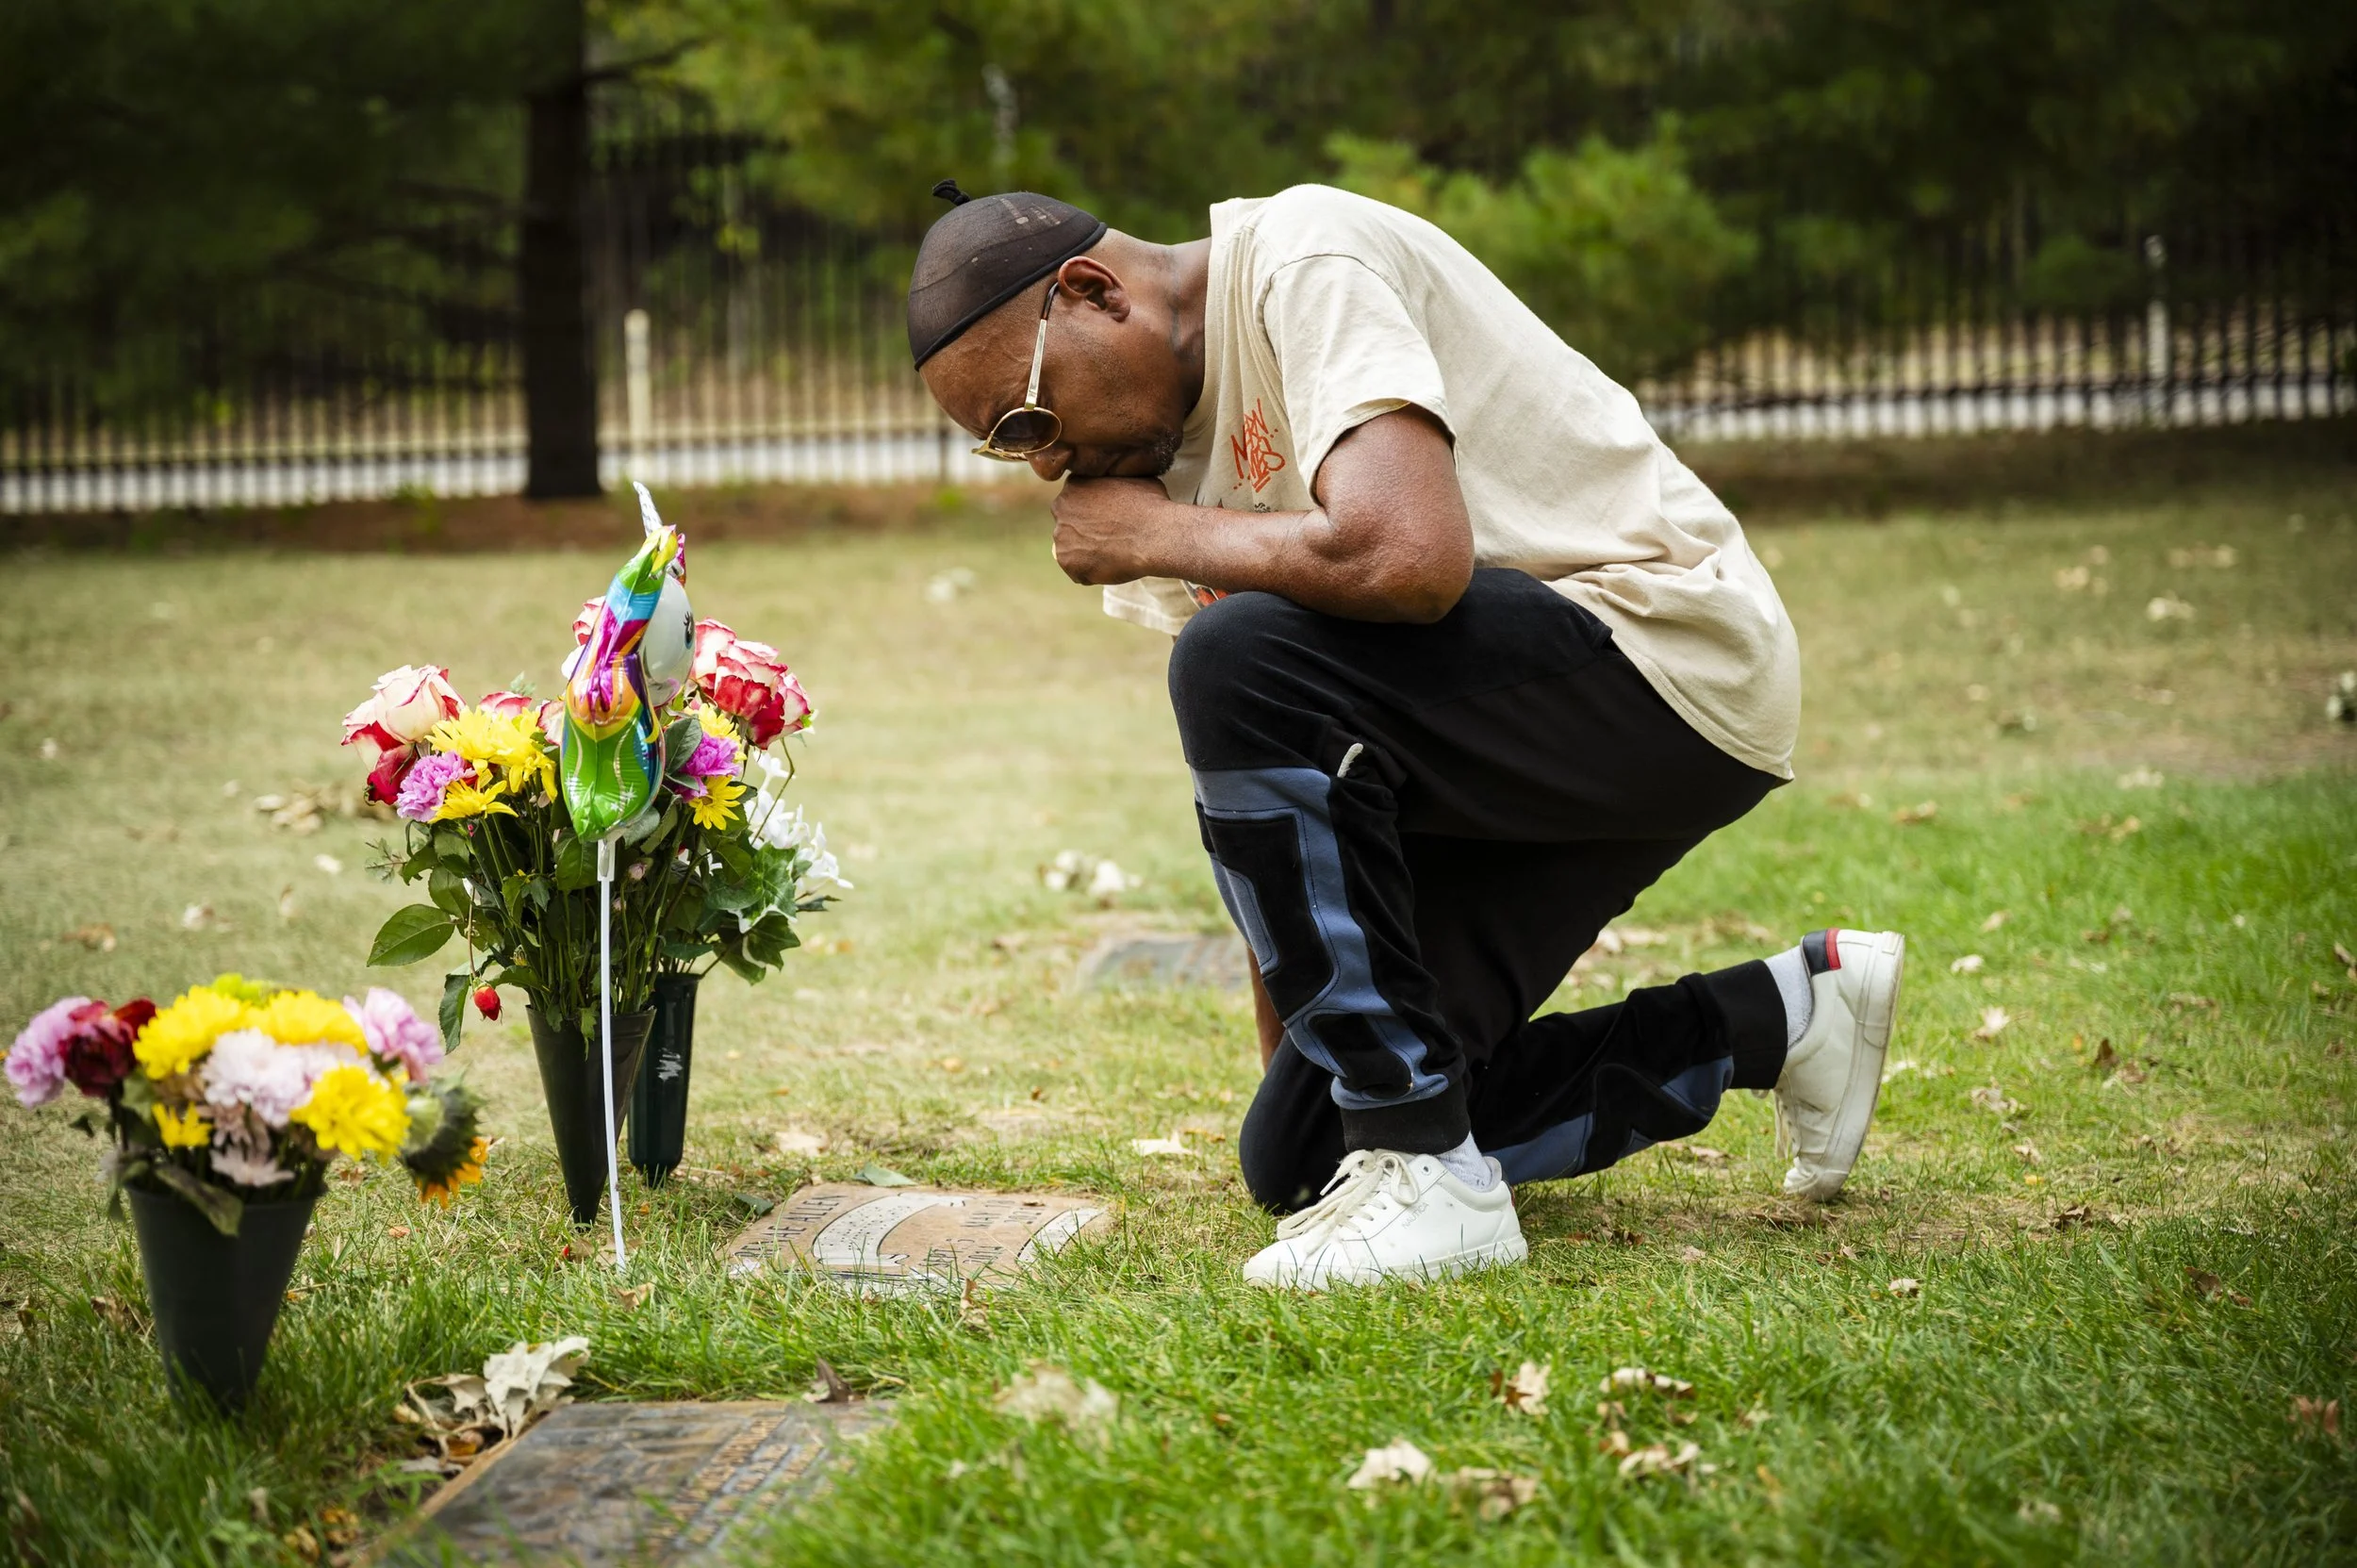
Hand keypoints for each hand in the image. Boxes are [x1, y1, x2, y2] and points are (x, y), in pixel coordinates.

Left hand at [1050, 477, 1174, 584]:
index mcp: (1075, 485)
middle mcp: (1060, 507)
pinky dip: (1091, 573)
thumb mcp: (1133, 479)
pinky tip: (1111, 566)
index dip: (1093, 514)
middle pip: (1069, 525)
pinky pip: (1077, 571)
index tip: (1109, 521)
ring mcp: (1061, 535)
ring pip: (1071, 549)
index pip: (1075, 502)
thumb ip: (1114, 483)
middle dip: (1085, 533)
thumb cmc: (1151, 507)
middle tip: (1109, 539)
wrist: (1155, 536)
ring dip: (1087, 554)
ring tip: (1113, 554)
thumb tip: (1120, 485)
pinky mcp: (1066, 561)